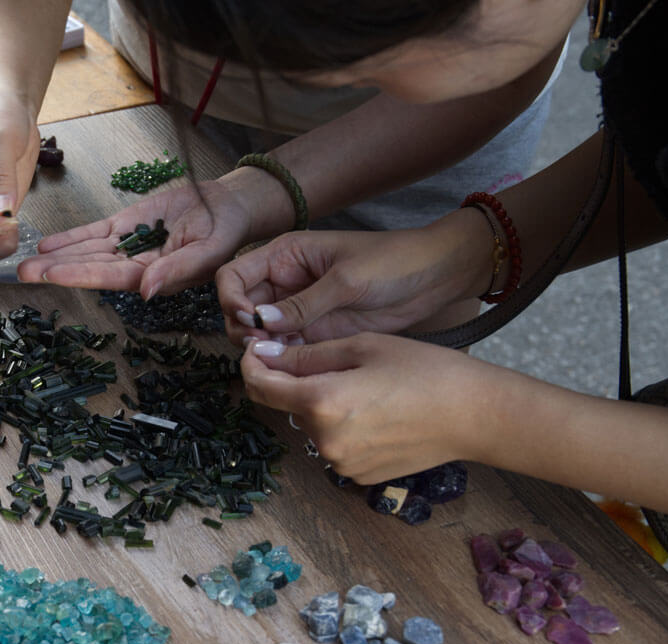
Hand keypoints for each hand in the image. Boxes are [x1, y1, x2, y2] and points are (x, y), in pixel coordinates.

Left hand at [18, 169, 275, 297]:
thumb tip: (145, 291)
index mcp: (155, 276)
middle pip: (90, 267)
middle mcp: (136, 264)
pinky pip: (94, 232)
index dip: (80, 274)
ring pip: (87, 251)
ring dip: (57, 256)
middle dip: (56, 270)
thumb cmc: (226, 233)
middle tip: (23, 273)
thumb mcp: (209, 253)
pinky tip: (47, 243)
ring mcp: (129, 244)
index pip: (111, 277)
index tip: (51, 274)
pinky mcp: (127, 224)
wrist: (229, 207)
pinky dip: (71, 237)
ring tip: (25, 262)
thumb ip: (177, 271)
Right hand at [216, 209, 491, 346]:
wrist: (435, 278)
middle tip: (264, 345)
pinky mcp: (315, 333)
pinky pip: (285, 348)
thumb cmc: (394, 262)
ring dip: (261, 347)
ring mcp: (298, 310)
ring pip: (258, 333)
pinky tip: (295, 364)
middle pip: (239, 308)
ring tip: (281, 356)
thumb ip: (304, 303)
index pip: (234, 275)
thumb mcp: (347, 279)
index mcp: (284, 255)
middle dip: (244, 328)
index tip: (251, 319)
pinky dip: (282, 359)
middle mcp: (284, 282)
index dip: (232, 298)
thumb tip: (261, 322)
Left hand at [241, 332, 495, 482]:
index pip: (261, 387)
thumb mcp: (363, 347)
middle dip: (296, 382)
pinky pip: (335, 445)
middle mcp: (324, 440)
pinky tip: (377, 412)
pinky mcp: (358, 476)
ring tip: (367, 387)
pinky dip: (343, 427)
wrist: (475, 415)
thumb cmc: (426, 371)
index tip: (257, 351)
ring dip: (322, 406)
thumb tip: (265, 356)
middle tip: (332, 361)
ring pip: (313, 426)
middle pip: (288, 406)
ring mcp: (341, 463)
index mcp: (321, 402)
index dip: (252, 365)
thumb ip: (307, 354)